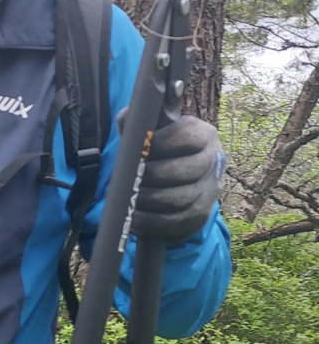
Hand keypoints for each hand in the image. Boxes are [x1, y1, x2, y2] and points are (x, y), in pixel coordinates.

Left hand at [125, 113, 225, 239]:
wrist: (173, 170)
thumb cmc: (157, 145)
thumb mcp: (149, 127)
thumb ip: (138, 121)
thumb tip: (129, 121)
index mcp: (203, 134)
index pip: (187, 138)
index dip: (161, 144)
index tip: (138, 150)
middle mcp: (214, 161)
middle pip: (186, 171)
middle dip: (153, 176)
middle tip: (131, 178)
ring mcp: (211, 189)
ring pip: (182, 199)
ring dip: (151, 200)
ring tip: (130, 198)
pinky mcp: (202, 213)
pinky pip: (179, 222)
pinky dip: (153, 221)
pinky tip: (135, 217)